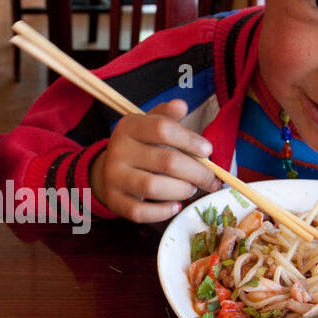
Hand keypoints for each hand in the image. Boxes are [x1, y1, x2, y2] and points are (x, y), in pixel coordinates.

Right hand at [88, 99, 220, 221]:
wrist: (107, 171)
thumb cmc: (139, 147)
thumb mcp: (149, 125)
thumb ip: (167, 116)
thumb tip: (181, 105)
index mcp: (129, 126)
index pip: (162, 129)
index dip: (189, 140)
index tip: (208, 150)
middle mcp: (118, 150)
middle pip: (166, 161)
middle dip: (196, 173)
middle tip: (210, 179)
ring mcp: (114, 177)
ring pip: (153, 187)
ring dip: (181, 191)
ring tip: (191, 189)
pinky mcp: (114, 201)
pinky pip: (140, 212)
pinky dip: (163, 212)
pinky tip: (175, 206)